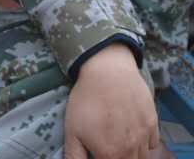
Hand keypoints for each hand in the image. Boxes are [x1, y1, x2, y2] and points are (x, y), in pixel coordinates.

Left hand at [64, 43, 157, 158]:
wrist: (108, 73)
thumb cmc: (87, 101)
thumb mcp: (72, 131)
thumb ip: (75, 156)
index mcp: (110, 155)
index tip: (97, 151)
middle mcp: (131, 150)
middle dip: (117, 158)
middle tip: (107, 145)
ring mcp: (144, 137)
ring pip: (142, 157)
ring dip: (132, 154)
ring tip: (118, 142)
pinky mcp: (153, 123)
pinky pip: (153, 144)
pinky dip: (145, 144)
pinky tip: (132, 134)